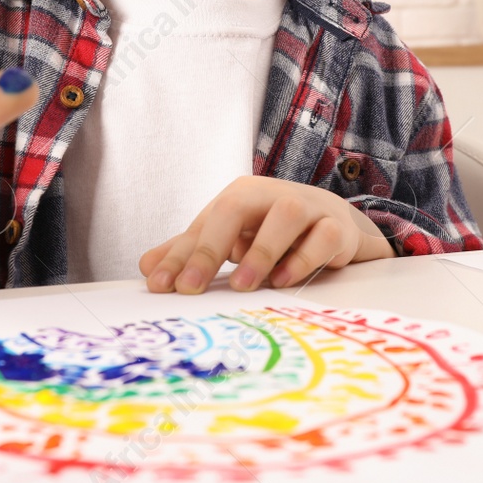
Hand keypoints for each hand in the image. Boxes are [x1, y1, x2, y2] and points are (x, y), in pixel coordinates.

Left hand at [139, 176, 392, 294]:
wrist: (333, 222)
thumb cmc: (271, 230)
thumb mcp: (230, 238)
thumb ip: (190, 252)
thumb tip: (146, 268)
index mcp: (241, 195)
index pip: (204, 223)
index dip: (180, 255)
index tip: (160, 286)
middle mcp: (271, 195)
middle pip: (236, 207)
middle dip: (210, 248)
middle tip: (191, 288)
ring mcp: (307, 207)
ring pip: (285, 216)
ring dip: (261, 251)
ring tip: (241, 285)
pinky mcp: (336, 227)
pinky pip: (324, 237)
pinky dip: (303, 258)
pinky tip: (283, 280)